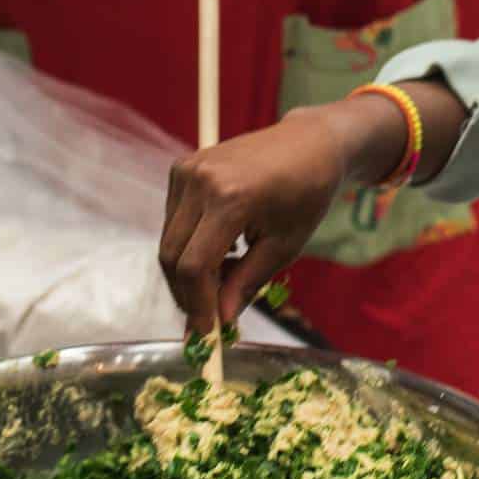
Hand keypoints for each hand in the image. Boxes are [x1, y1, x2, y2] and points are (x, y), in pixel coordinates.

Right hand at [159, 106, 356, 334]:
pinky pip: (173, 220)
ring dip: (189, 270)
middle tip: (208, 319)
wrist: (309, 143)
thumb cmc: (306, 195)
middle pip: (173, 255)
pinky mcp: (182, 168)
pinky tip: (223, 248)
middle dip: (187, 293)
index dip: (197, 306)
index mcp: (231, 198)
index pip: (195, 265)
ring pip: (169, 240)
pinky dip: (190, 245)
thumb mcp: (285, 246)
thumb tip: (220, 321)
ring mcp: (187, 170)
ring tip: (226, 277)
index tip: (206, 335)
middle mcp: (200, 180)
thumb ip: (247, 283)